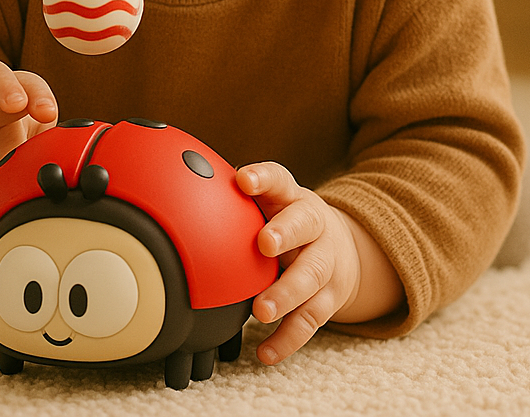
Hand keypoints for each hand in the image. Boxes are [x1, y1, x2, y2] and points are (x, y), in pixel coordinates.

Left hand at [236, 162, 402, 364]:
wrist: (342, 247)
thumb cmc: (289, 222)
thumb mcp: (272, 203)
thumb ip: (239, 201)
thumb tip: (187, 194)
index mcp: (293, 198)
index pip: (279, 180)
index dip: (263, 178)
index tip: (243, 180)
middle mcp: (315, 226)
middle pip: (305, 225)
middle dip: (285, 233)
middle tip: (264, 244)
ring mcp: (326, 262)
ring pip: (311, 276)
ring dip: (286, 294)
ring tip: (261, 310)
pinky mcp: (329, 298)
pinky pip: (310, 320)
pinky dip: (288, 339)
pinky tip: (265, 352)